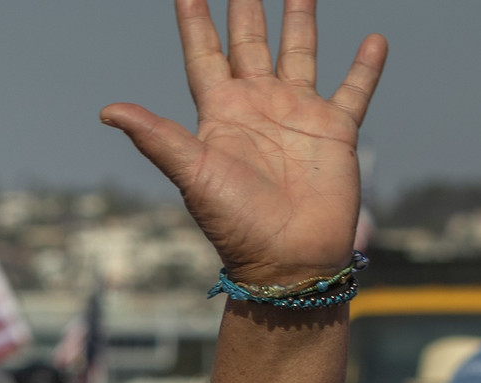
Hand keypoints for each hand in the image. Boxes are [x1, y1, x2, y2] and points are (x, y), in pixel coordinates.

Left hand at [103, 0, 385, 282]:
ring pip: (299, 53)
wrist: (287, 259)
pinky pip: (354, 89)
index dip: (195, 22)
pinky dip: (366, 66)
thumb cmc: (235, 223)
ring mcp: (297, 115)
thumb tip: (106, 111)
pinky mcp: (335, 130)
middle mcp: (258, 107)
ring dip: (300, 21)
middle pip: (249, 43)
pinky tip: (374, 40)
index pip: (204, 55)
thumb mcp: (192, 174)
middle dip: (246, 7)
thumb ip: (156, 137)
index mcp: (221, 114)